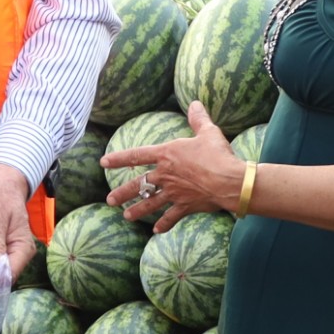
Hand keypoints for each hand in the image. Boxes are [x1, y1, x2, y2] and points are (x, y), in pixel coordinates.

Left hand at [103, 102, 238, 232]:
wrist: (229, 181)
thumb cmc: (218, 154)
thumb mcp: (208, 132)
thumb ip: (198, 119)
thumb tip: (195, 103)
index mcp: (167, 155)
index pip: (137, 155)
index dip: (119, 158)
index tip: (104, 163)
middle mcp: (166, 175)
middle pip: (139, 184)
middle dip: (123, 193)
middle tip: (110, 200)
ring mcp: (174, 192)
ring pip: (150, 203)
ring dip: (137, 210)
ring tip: (126, 216)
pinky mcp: (185, 206)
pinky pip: (171, 217)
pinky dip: (164, 224)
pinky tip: (156, 230)